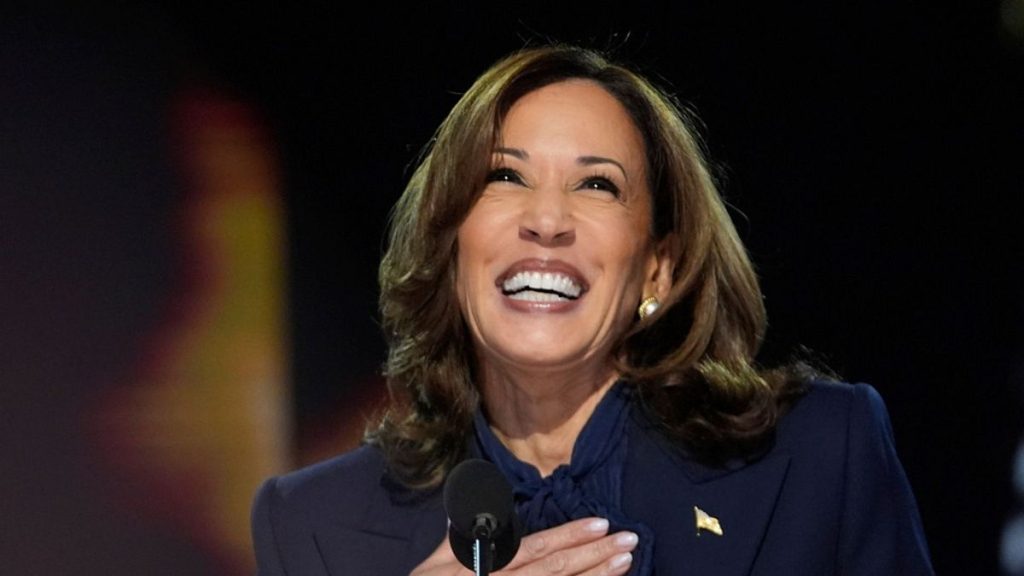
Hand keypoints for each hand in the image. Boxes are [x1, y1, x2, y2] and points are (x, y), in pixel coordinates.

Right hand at [410, 517, 636, 575]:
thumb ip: (464, 537)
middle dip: (597, 556)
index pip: (536, 550)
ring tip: (627, 561)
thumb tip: (480, 506)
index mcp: (486, 568)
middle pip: (557, 572)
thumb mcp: (437, 566)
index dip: (571, 536)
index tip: (602, 523)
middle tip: (630, 539)